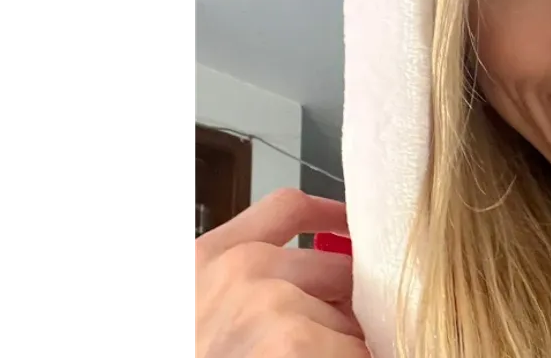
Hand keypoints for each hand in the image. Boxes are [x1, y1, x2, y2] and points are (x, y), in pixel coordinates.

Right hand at [194, 188, 368, 357]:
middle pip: (333, 267)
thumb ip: (247, 288)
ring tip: (329, 356)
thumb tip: (312, 291)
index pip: (286, 207)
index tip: (347, 227)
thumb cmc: (196, 349)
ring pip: (348, 318)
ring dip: (349, 346)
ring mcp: (268, 307)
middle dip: (346, 303)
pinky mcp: (293, 345)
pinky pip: (353, 351)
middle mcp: (241, 271)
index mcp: (209, 257)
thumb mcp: (200, 310)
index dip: (329, 215)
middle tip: (350, 332)